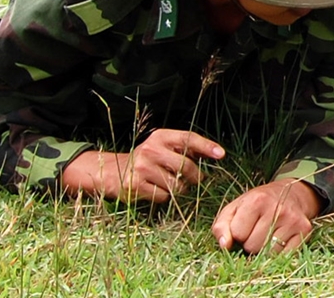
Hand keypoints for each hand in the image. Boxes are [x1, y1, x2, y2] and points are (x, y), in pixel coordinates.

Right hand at [61, 129, 224, 202]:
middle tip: (196, 180)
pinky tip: (155, 190)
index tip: (221, 154)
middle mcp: (151, 149)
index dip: (206, 146)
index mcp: (160, 136)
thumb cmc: (145, 160)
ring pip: (176, 185)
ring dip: (179, 189)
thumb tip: (215, 154)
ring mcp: (142, 168)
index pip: (188, 138)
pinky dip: (164, 197)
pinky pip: (163, 196)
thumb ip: (184, 149)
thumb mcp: (162, 147)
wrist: (111, 171)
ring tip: (170, 184)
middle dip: (195, 177)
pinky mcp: (135, 186)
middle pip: (186, 166)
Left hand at [212, 179, 322, 254]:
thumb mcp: (235, 208)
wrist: (290, 192)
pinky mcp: (304, 230)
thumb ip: (222, 226)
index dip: (238, 233)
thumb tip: (225, 245)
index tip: (244, 225)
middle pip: (252, 246)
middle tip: (257, 229)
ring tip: (267, 234)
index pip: (237, 234)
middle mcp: (277, 208)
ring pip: (268, 254)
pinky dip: (279, 253)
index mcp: (256, 200)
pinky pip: (285, 256)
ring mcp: (293, 219)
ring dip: (264, 250)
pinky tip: (280, 238)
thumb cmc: (257, 203)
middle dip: (250, 242)